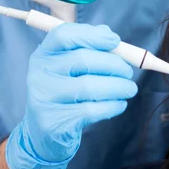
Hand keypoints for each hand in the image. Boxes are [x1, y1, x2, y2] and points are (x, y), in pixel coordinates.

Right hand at [5, 24, 137, 168]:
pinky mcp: (53, 122)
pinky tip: (119, 104)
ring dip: (117, 86)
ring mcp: (43, 98)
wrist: (44, 133)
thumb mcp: (69, 68)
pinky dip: (112, 106)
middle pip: (81, 59)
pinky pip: (91, 110)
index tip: (115, 41)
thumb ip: (87, 48)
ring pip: (88, 86)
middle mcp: (39, 73)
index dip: (92, 34)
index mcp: (43, 54)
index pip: (64, 35)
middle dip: (113, 64)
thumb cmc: (64, 94)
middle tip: (128, 72)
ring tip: (129, 89)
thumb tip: (108, 34)